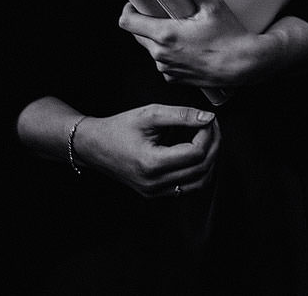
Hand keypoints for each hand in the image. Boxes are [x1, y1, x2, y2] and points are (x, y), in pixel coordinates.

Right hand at [72, 104, 219, 198]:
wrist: (93, 146)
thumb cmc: (119, 128)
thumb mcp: (150, 114)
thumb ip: (182, 115)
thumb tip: (209, 117)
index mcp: (151, 163)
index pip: (196, 152)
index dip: (208, 134)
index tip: (207, 119)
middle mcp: (154, 182)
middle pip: (202, 167)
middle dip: (214, 144)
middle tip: (212, 125)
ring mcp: (154, 191)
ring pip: (199, 182)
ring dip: (210, 159)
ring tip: (208, 138)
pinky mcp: (154, 193)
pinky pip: (187, 187)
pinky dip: (199, 171)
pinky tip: (197, 153)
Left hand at [120, 0, 307, 88]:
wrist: (243, 65)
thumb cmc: (230, 37)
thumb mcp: (213, 7)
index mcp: (165, 35)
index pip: (128, 23)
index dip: (128, 10)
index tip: (135, 3)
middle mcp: (160, 54)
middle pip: (137, 36)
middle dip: (144, 23)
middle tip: (159, 13)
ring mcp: (167, 69)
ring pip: (151, 50)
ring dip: (157, 39)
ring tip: (176, 30)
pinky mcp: (175, 79)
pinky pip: (163, 63)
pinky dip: (169, 54)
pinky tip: (186, 47)